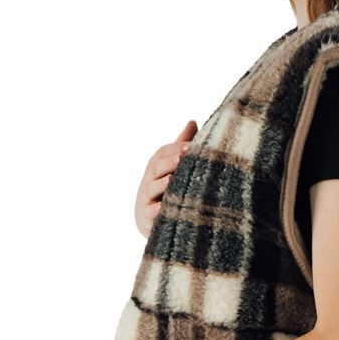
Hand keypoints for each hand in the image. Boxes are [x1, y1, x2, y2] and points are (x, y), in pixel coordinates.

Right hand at [134, 120, 197, 238]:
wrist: (147, 218)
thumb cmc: (164, 187)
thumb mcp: (171, 165)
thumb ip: (180, 146)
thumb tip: (192, 121)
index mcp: (157, 164)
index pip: (165, 153)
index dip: (177, 148)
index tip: (192, 145)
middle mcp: (150, 178)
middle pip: (157, 167)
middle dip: (169, 162)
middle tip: (182, 157)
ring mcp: (146, 197)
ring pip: (152, 188)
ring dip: (162, 184)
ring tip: (172, 180)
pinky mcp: (146, 215)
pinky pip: (149, 212)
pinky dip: (154, 210)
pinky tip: (161, 208)